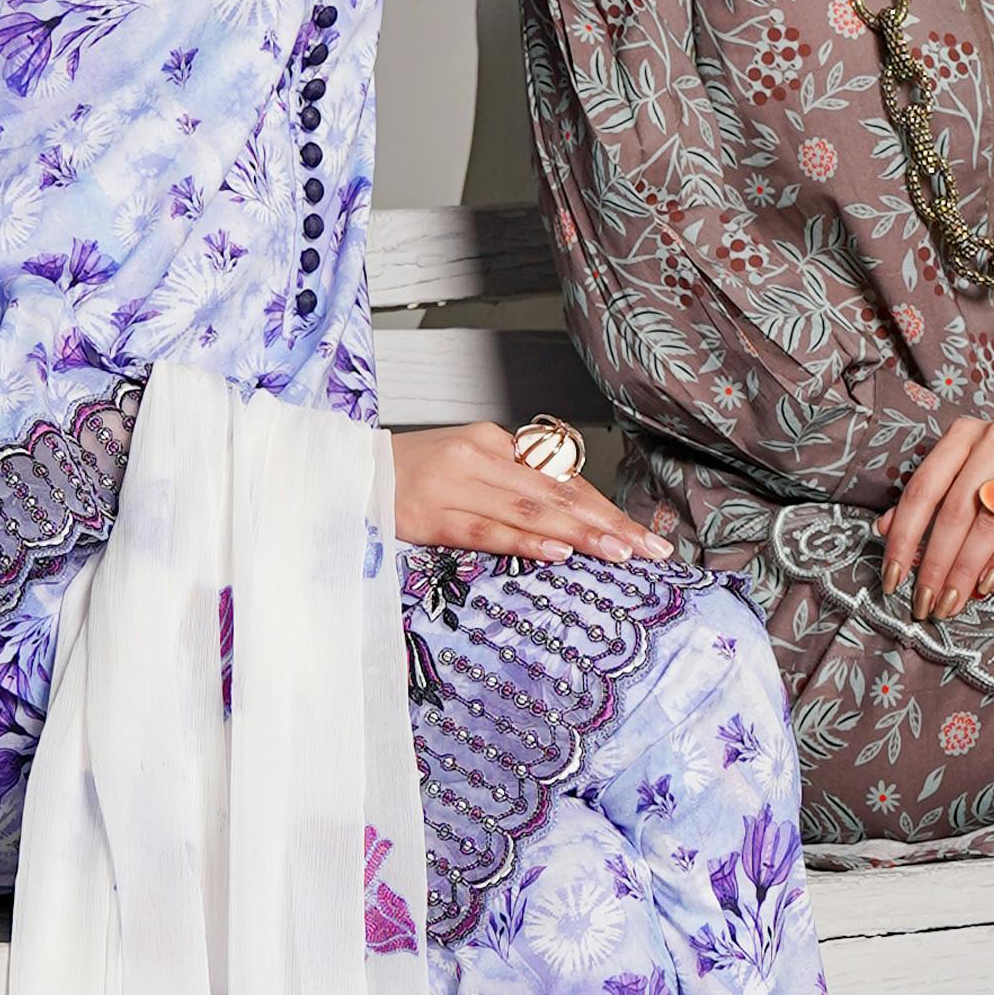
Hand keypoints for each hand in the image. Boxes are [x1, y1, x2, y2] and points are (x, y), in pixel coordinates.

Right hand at [391, 425, 669, 566]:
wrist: (345, 471)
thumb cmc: (411, 476)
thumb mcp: (468, 469)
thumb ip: (514, 487)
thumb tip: (572, 519)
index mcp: (494, 443)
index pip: (563, 477)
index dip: (605, 506)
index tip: (641, 533)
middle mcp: (481, 456)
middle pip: (557, 493)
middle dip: (608, 522)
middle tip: (648, 548)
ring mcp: (456, 484)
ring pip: (531, 509)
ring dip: (580, 532)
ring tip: (618, 552)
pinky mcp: (432, 514)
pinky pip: (486, 529)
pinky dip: (525, 540)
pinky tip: (557, 551)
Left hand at [882, 390, 993, 619]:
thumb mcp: (975, 468)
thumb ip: (933, 495)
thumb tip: (883, 529)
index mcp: (963, 435)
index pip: (922, 489)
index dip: (903, 537)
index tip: (891, 579)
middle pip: (954, 510)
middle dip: (934, 564)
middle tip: (924, 604)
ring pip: (989, 520)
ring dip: (966, 569)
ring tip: (952, 603)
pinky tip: (990, 583)